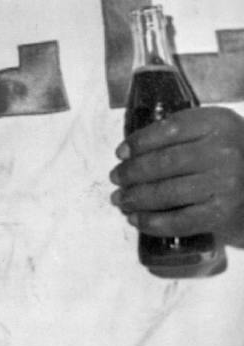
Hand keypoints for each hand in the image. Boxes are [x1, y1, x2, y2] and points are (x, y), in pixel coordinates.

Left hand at [111, 106, 243, 246]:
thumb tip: (128, 152)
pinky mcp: (222, 212)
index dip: (139, 142)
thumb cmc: (230, 150)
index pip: (170, 130)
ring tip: (120, 199)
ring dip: (136, 198)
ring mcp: (225, 184)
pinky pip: (180, 220)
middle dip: (131, 172)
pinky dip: (153, 222)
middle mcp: (223, 153)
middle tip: (115, 178)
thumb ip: (179, 131)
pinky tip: (136, 220)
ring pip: (167, 192)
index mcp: (218, 124)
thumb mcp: (212, 128)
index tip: (120, 153)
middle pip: (164, 162)